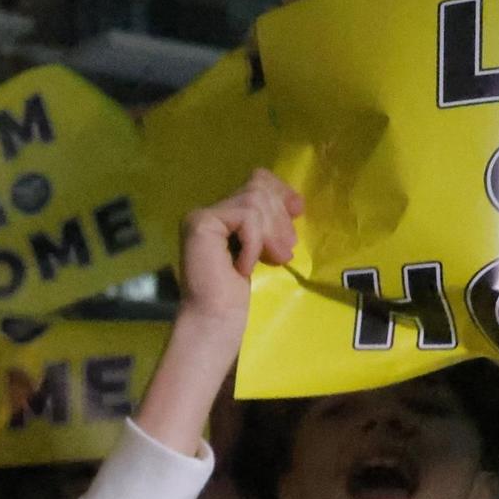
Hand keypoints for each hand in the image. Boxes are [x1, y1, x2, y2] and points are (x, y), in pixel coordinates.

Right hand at [177, 168, 303, 332]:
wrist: (215, 319)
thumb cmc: (237, 293)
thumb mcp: (262, 248)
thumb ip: (268, 222)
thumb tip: (294, 202)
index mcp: (221, 214)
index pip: (257, 180)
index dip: (281, 191)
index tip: (298, 211)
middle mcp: (207, 211)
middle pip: (258, 188)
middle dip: (279, 219)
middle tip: (285, 252)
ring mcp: (200, 216)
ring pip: (254, 201)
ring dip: (272, 232)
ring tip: (275, 259)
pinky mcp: (200, 223)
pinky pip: (246, 218)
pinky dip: (255, 242)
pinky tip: (245, 268)